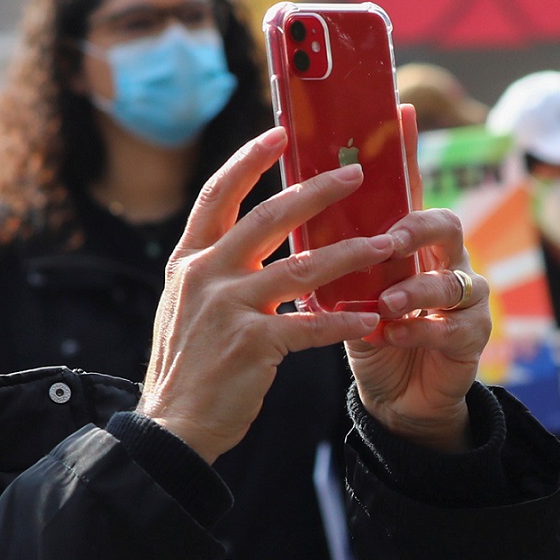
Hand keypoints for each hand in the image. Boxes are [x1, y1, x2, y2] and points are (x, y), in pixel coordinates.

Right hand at [137, 129, 386, 463]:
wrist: (171, 426)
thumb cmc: (187, 368)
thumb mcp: (187, 307)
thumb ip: (216, 271)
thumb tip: (252, 240)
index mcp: (188, 261)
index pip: (218, 194)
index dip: (249, 160)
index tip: (281, 132)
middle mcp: (205, 275)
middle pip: (268, 217)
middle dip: (317, 191)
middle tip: (356, 172)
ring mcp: (227, 308)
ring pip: (301, 267)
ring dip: (351, 252)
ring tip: (388, 242)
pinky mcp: (251, 345)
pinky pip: (309, 325)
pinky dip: (342, 320)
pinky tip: (371, 318)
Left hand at [349, 110, 487, 451]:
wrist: (395, 397)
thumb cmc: (367, 332)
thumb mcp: (342, 288)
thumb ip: (329, 250)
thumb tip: (287, 202)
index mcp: (408, 240)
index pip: (409, 187)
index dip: (407, 150)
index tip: (398, 112)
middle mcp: (443, 260)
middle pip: (445, 223)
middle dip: (417, 229)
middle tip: (389, 240)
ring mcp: (463, 298)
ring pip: (452, 279)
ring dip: (415, 289)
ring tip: (386, 303)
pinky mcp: (470, 337)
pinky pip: (451, 326)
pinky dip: (417, 331)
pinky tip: (390, 336)